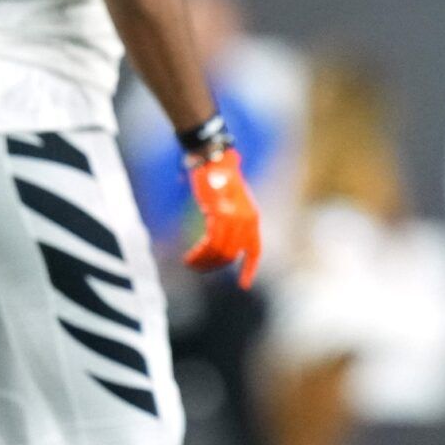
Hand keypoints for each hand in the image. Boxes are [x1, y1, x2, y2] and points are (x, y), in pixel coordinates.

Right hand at [184, 147, 261, 288]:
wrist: (213, 158)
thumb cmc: (219, 178)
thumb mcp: (232, 202)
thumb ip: (232, 221)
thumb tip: (220, 245)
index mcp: (252, 218)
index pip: (254, 250)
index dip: (249, 269)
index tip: (244, 285)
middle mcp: (247, 220)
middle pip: (233, 255)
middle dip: (215, 266)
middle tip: (198, 268)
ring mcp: (234, 217)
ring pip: (221, 253)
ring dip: (204, 262)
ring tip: (191, 264)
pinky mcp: (220, 214)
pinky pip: (211, 243)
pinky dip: (199, 254)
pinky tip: (189, 257)